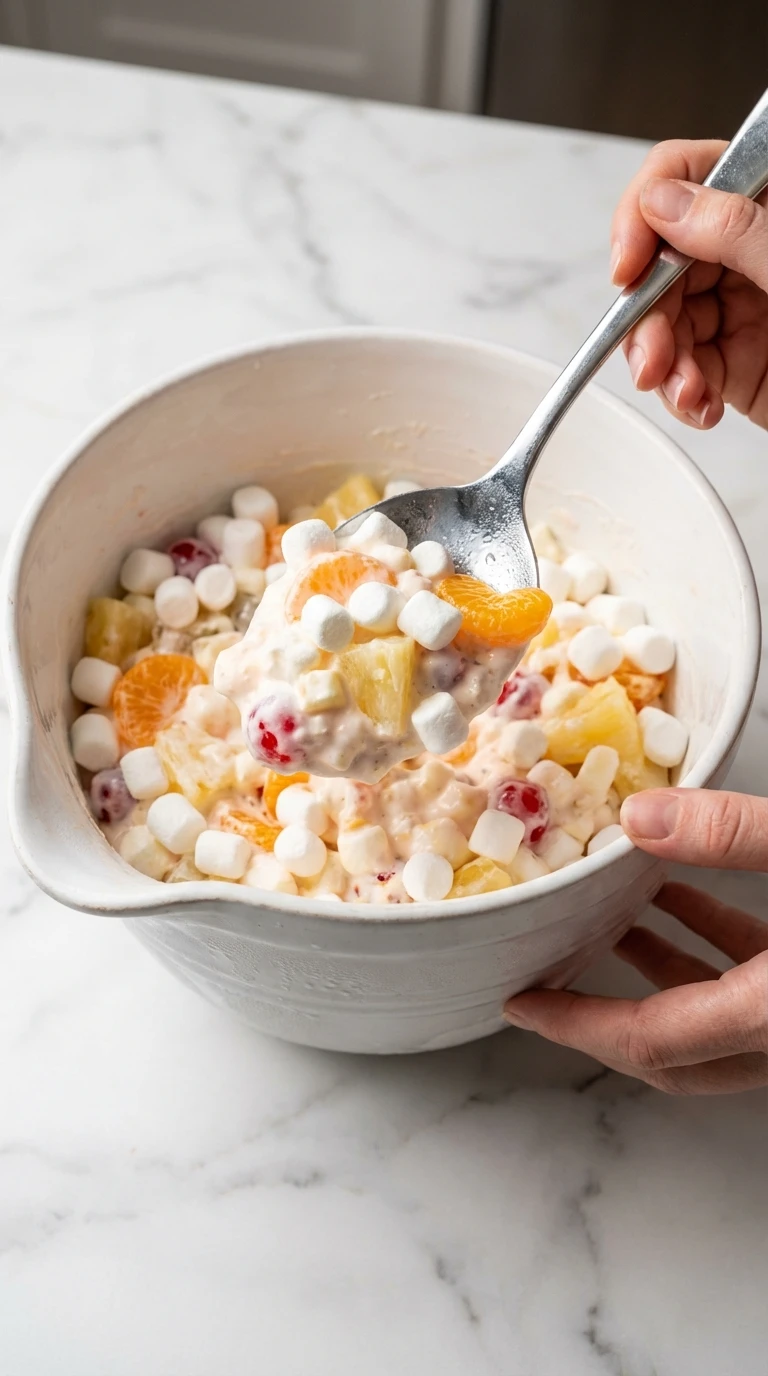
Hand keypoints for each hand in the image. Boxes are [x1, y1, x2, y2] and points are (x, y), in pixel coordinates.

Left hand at [504, 789, 767, 1093]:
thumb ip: (731, 834)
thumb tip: (641, 817)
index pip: (648, 1038)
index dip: (574, 1023)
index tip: (520, 1005)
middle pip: (672, 1052)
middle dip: (602, 1015)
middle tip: (548, 979)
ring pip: (711, 1018)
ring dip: (658, 968)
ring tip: (609, 918)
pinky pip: (748, 986)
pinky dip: (710, 945)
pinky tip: (684, 895)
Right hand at [611, 139, 767, 430]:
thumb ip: (738, 231)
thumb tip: (665, 204)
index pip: (686, 175)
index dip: (645, 214)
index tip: (630, 264)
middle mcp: (750, 248)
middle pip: (663, 262)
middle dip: (647, 316)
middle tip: (650, 358)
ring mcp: (742, 305)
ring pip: (666, 322)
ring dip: (662, 364)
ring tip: (686, 392)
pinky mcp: (737, 362)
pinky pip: (685, 369)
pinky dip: (682, 393)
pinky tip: (700, 405)